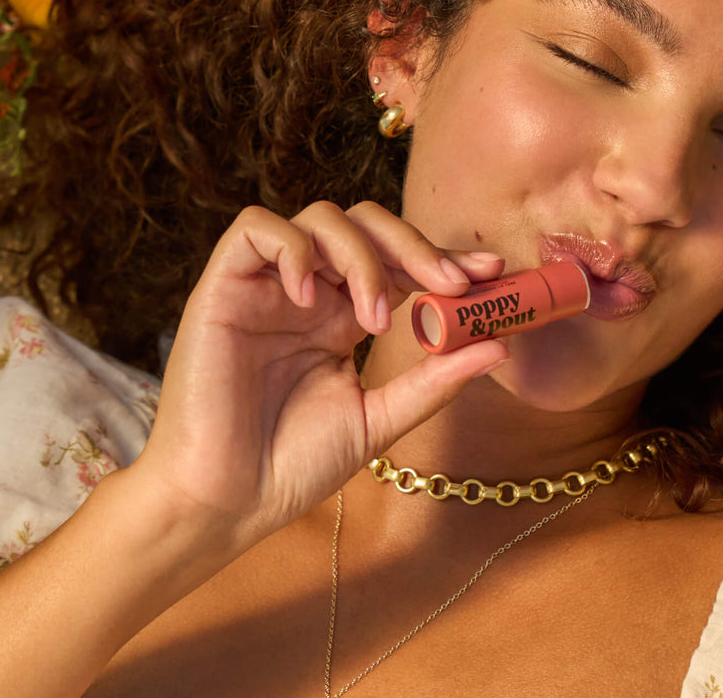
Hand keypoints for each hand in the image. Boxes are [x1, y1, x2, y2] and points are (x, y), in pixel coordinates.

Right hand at [130, 201, 506, 546]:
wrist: (227, 503)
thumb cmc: (295, 464)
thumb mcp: (379, 419)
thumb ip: (433, 380)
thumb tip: (499, 346)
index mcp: (344, 317)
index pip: (399, 263)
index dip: (443, 257)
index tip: (490, 270)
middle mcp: (311, 292)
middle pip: (366, 225)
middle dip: (415, 246)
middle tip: (450, 284)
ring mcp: (268, 286)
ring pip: (321, 218)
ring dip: (361, 256)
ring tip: (374, 318)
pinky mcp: (223, 286)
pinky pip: (255, 228)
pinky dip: (293, 248)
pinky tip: (310, 296)